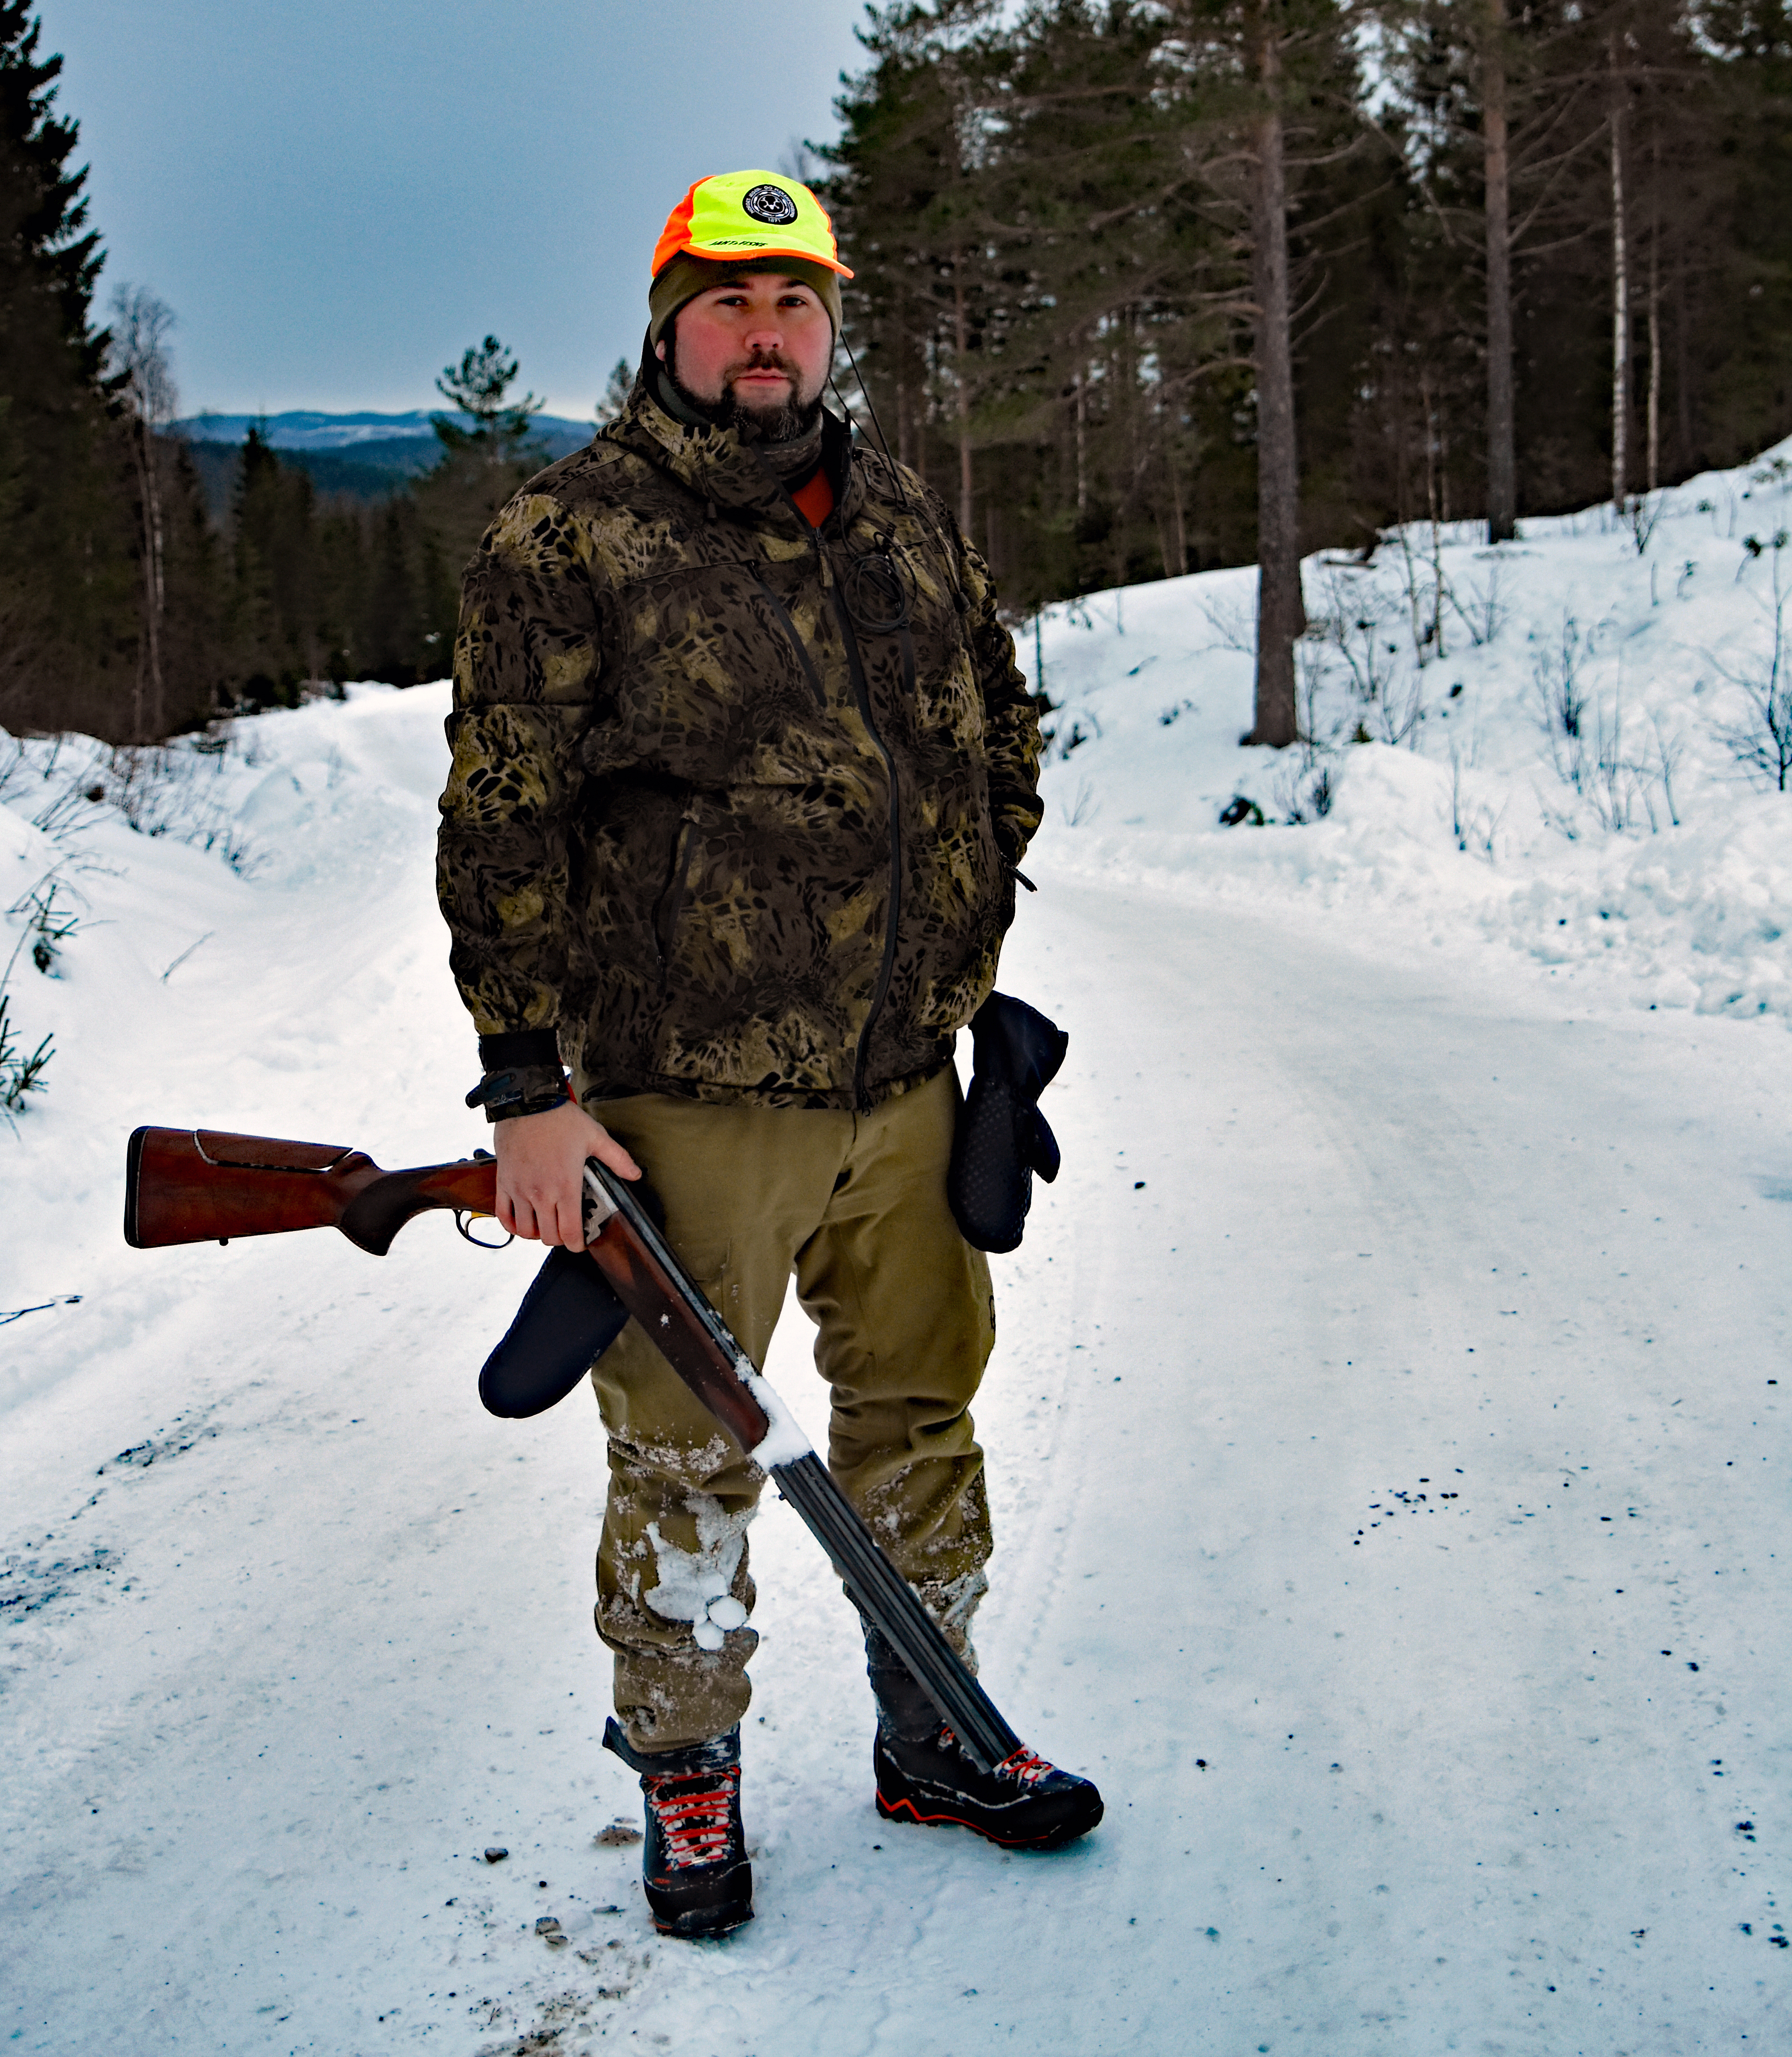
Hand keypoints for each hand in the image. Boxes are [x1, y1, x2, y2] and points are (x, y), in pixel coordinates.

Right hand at [494, 1099, 640, 1248]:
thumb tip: (635, 1175)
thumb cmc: (560, 1119)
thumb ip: (617, 1158)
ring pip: (525, 1231)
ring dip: (536, 1233)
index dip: (577, 1245)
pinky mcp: (504, 1183)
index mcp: (565, 1186)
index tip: (581, 1242)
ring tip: (546, 1225)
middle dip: (560, 1239)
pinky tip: (522, 1221)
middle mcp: (541, 1193)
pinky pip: (503, 1216)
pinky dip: (512, 1225)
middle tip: (566, 1230)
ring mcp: (520, 1190)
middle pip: (549, 1237)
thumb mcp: (595, 1137)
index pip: (570, 1233)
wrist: (527, 1103)